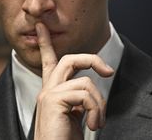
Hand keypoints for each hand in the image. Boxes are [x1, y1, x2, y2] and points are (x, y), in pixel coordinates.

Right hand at [33, 22, 113, 139]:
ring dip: (99, 104)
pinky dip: (96, 110)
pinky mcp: (53, 100)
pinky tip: (93, 126)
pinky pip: (85, 94)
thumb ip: (79, 101)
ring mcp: (49, 95)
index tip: (41, 26)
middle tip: (109, 71)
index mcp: (52, 93)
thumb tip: (92, 92)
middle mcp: (47, 91)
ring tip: (98, 123)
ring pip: (85, 82)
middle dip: (92, 60)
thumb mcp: (76, 116)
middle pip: (70, 59)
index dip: (46, 43)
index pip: (49, 62)